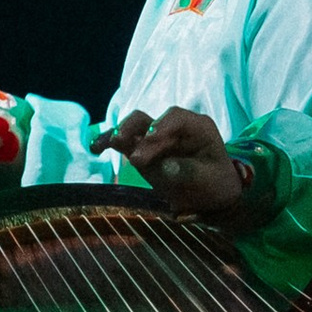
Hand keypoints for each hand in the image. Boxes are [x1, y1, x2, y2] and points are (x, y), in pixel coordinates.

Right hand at [98, 107, 245, 213]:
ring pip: (133, 126)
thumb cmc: (215, 184)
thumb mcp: (209, 180)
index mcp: (197, 127)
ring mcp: (156, 136)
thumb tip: (164, 166)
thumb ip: (187, 171)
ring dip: (119, 133)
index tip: (147, 151)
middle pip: (149, 118)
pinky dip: (110, 142)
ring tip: (105, 145)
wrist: (213, 193)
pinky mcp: (143, 148)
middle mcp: (174, 127)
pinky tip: (96, 147)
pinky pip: (124, 141)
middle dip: (135, 131)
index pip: (176, 118)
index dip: (159, 129)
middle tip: (129, 152)